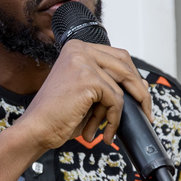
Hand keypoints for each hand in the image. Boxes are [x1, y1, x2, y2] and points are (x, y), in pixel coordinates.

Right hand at [12, 39, 151, 150]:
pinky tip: (101, 132)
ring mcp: (83, 62)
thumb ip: (110, 84)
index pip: (119, 56)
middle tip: (145, 113)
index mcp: (78, 48)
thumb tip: (143, 85)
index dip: (133, 78)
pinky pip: (116, 100)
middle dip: (139, 92)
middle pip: (125, 66)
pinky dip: (113, 120)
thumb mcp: (88, 94)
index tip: (141, 97)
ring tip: (106, 130)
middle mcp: (80, 49)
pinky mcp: (87, 78)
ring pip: (122, 87)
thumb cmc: (58, 115)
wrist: (36, 129)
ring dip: (118, 113)